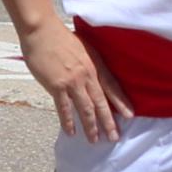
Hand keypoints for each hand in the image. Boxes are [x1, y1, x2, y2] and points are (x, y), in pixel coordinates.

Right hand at [14, 14, 130, 144]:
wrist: (42, 31)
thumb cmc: (59, 36)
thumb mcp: (83, 46)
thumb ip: (89, 61)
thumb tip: (91, 74)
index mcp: (95, 64)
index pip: (112, 87)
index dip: (121, 102)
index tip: (129, 115)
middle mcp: (87, 75)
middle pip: (101, 102)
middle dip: (108, 121)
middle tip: (114, 137)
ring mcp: (72, 82)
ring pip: (85, 108)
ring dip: (91, 126)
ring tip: (95, 140)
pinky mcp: (56, 86)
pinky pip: (64, 108)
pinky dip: (68, 121)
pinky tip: (71, 132)